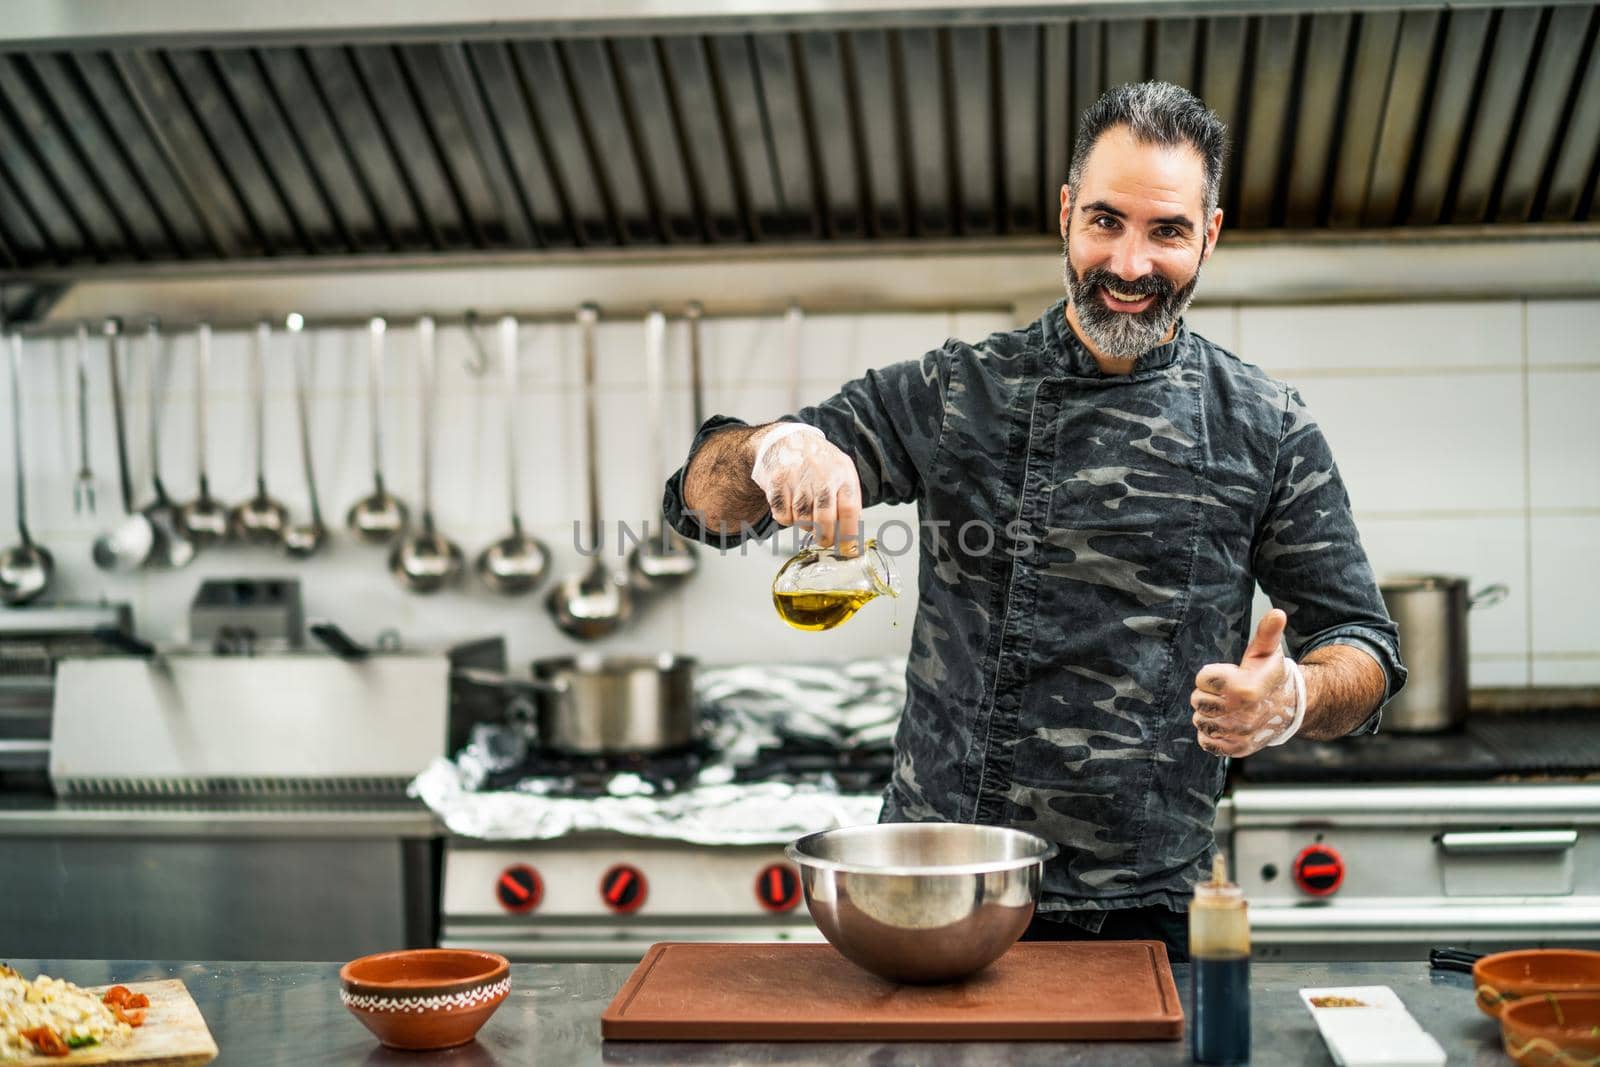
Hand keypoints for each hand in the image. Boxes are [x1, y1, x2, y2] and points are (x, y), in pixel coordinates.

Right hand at [751, 424, 862, 552]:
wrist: (786, 440)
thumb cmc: (818, 462)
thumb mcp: (841, 471)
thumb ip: (848, 499)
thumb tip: (853, 536)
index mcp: (843, 473)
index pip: (850, 510)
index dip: (849, 535)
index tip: (848, 550)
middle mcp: (821, 474)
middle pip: (825, 519)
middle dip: (825, 537)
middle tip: (824, 540)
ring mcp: (798, 478)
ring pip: (802, 520)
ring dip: (805, 526)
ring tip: (807, 517)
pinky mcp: (777, 482)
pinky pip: (782, 515)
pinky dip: (787, 519)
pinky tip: (791, 508)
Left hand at [1190, 609, 1300, 757]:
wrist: (1287, 708)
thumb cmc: (1269, 675)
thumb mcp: (1267, 652)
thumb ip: (1268, 632)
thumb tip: (1278, 613)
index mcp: (1246, 689)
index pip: (1203, 678)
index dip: (1212, 675)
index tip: (1228, 674)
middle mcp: (1242, 716)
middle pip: (1197, 701)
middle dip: (1208, 694)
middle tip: (1226, 692)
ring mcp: (1240, 735)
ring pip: (1199, 721)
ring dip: (1209, 713)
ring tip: (1227, 707)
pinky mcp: (1237, 750)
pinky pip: (1205, 741)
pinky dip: (1210, 733)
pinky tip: (1226, 723)